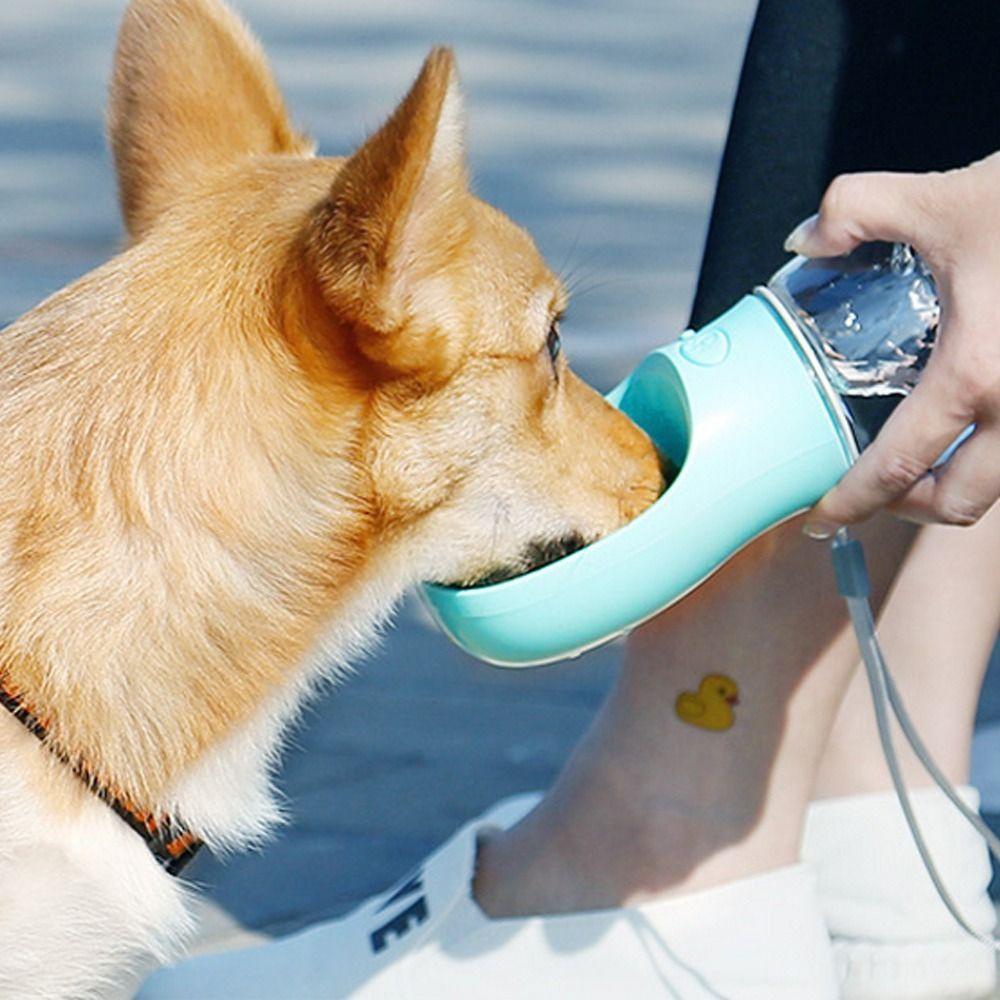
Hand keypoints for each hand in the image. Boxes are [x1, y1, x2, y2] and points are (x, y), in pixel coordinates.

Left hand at [784, 152, 999, 536]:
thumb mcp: (940, 197)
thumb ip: (854, 209)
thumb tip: (806, 241)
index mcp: (976, 372)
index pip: (895, 467)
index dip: (848, 503)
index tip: (817, 520)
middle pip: (958, 503)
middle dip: (906, 509)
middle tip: (873, 490)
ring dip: (956, 486)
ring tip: (922, 460)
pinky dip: (995, 454)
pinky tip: (976, 422)